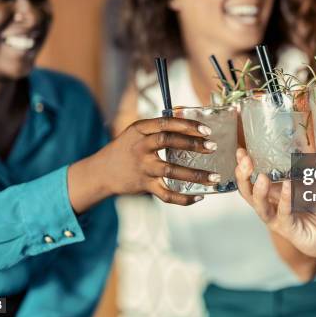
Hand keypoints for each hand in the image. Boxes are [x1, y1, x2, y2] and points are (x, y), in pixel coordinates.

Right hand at [69, 117, 218, 212]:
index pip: (166, 123)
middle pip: (168, 141)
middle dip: (193, 144)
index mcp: (140, 129)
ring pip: (171, 170)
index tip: (206, 130)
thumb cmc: (126, 148)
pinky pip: (166, 194)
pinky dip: (183, 198)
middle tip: (212, 147)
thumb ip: (159, 127)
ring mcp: (142, 167)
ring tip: (214, 177)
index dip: (187, 125)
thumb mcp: (137, 132)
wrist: (101, 172)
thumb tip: (188, 119)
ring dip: (195, 174)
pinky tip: (199, 196)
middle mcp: (140, 147)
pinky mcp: (144, 185)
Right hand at [235, 149, 315, 262]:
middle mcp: (272, 203)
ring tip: (261, 176)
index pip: (253, 176)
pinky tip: (288, 186)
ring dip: (258, 190)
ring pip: (260, 205)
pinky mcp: (288, 229)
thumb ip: (308, 168)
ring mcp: (278, 217)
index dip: (245, 164)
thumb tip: (300, 151)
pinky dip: (285, 199)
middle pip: (248, 191)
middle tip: (245, 160)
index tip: (241, 150)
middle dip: (243, 175)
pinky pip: (283, 214)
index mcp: (274, 189)